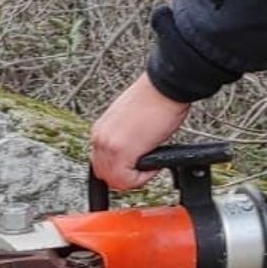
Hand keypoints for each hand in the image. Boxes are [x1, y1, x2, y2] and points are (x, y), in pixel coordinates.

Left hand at [90, 73, 190, 189]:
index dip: (119, 170)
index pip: (100, 163)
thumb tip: (129, 153)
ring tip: (149, 166)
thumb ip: (122, 139)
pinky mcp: (122, 151)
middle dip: (125, 177)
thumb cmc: (155, 98)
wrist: (165, 87)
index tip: (135, 167)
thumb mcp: (129, 121)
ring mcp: (109, 145)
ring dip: (134, 178)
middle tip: (142, 171)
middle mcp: (100, 138)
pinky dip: (142, 178)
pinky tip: (154, 164)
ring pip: (114, 180)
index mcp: (101, 130)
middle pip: (104, 174)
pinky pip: (127, 180)